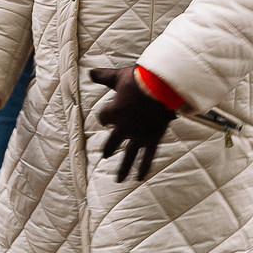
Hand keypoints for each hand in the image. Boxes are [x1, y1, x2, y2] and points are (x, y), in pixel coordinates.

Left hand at [90, 66, 175, 182]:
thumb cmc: (139, 79)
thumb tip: (90, 72)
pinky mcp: (153, 138)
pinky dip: (144, 167)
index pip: (103, 118)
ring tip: (119, 179)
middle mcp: (123, 127)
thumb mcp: (118, 76)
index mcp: (113, 112)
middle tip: (106, 155)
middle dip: (109, 148)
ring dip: (123, 168)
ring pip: (129, 155)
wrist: (162, 86)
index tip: (106, 118)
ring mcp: (138, 135)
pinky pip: (147, 156)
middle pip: (112, 141)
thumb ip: (104, 77)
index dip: (105, 117)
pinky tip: (139, 177)